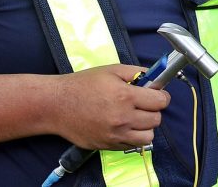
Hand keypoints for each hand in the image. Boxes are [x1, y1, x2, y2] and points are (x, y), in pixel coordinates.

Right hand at [51, 64, 170, 149]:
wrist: (56, 105)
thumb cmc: (83, 85)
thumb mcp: (111, 70)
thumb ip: (137, 72)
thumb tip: (155, 77)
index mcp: (125, 96)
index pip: (160, 101)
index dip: (161, 96)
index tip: (156, 93)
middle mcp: (122, 118)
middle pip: (156, 119)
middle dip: (153, 110)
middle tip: (144, 103)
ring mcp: (115, 135)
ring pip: (148, 137)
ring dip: (146, 127)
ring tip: (135, 117)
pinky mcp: (107, 145)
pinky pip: (132, 146)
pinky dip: (132, 137)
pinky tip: (123, 126)